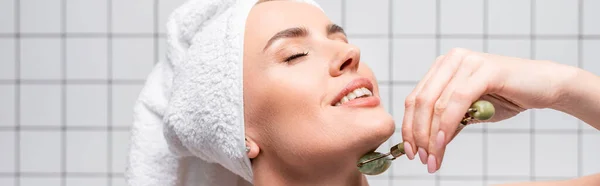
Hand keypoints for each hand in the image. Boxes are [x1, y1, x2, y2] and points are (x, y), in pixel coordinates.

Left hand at [400, 48, 577, 172]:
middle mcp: (451, 60)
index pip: (415, 99)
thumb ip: (449, 123)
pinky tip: (443, 143)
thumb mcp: (470, 113)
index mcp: (442, 67)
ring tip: (433, 158)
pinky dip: (447, 124)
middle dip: (418, 135)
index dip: (409, 127)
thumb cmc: (507, 98)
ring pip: (437, 104)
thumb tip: (427, 145)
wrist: (545, 87)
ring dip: (432, 136)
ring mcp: (467, 62)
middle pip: (421, 102)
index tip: (410, 151)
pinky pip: (457, 101)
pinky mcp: (484, 70)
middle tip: (421, 159)